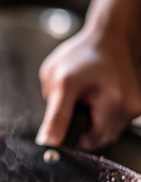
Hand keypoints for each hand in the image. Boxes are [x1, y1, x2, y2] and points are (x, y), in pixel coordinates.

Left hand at [36, 28, 140, 151]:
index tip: (57, 129)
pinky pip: (111, 127)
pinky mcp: (135, 108)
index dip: (67, 138)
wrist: (109, 38)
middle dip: (79, 129)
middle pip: (95, 141)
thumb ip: (53, 118)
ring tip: (83, 102)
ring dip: (90, 126)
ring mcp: (134, 108)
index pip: (85, 143)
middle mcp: (128, 107)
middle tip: (71, 108)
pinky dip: (99, 120)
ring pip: (103, 136)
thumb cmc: (83, 54)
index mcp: (113, 102)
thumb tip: (48, 143)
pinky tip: (93, 103)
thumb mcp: (59, 83)